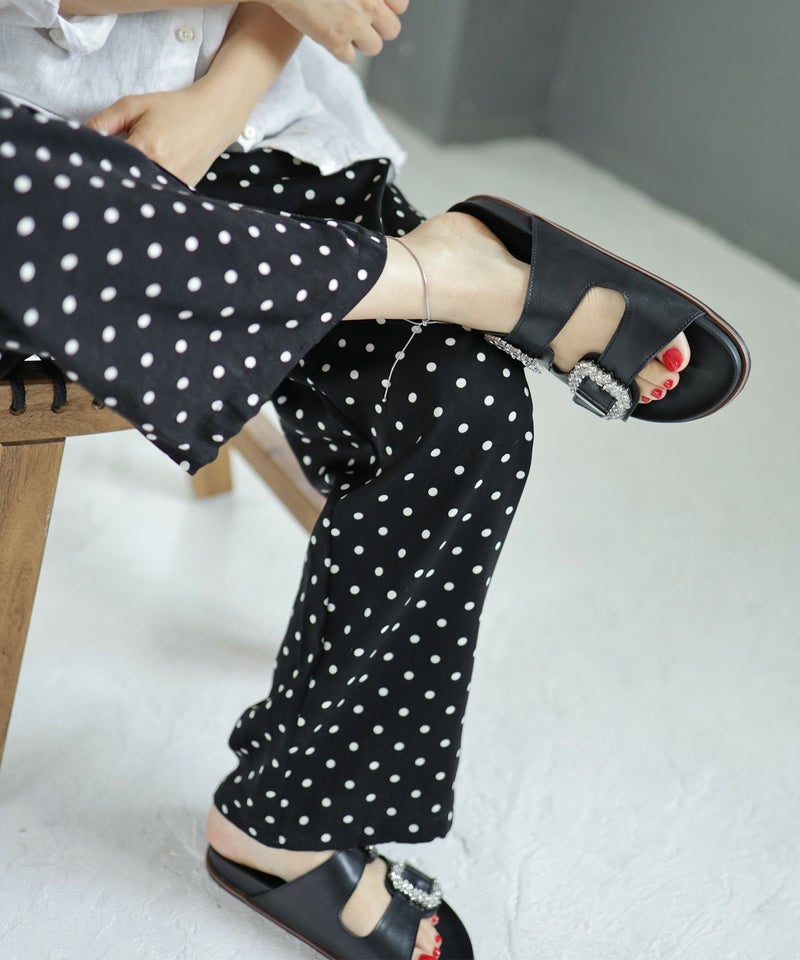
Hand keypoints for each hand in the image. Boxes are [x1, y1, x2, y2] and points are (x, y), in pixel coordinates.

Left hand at [85, 85, 243, 186]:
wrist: (213, 118)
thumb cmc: (173, 109)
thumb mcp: (133, 106)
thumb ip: (102, 121)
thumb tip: (77, 138)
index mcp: (147, 148)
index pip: (109, 165)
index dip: (94, 167)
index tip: (83, 169)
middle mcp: (162, 171)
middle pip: (124, 184)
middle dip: (110, 181)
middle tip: (94, 181)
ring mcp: (175, 185)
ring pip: (141, 193)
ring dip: (128, 188)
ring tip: (118, 184)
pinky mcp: (182, 191)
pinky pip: (157, 195)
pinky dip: (145, 190)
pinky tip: (140, 184)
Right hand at [267, 0, 407, 62]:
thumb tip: (373, 5)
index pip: (401, 6)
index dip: (389, 9)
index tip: (376, 8)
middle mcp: (369, 2)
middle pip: (392, 30)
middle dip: (378, 29)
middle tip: (360, 23)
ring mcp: (353, 22)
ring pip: (374, 47)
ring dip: (361, 43)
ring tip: (344, 30)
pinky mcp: (335, 40)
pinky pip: (349, 57)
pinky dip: (340, 50)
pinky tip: (328, 36)